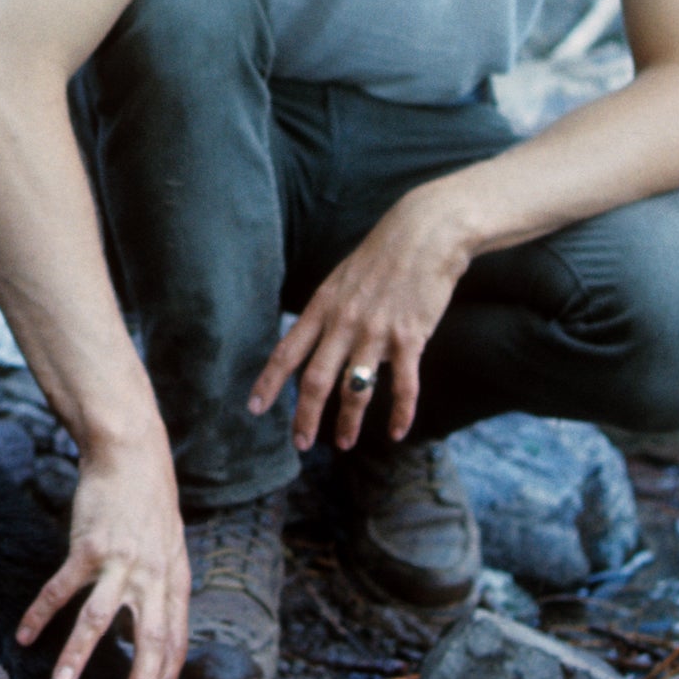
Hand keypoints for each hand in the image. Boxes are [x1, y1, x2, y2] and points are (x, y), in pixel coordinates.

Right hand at [15, 431, 189, 678]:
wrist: (129, 454)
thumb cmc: (149, 499)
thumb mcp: (172, 543)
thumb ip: (166, 582)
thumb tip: (162, 620)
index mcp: (176, 577)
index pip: (177, 637)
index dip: (168, 675)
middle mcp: (152, 574)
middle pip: (150, 638)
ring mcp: (119, 560)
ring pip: (99, 620)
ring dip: (78, 655)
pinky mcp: (87, 547)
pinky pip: (61, 589)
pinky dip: (41, 613)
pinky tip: (25, 634)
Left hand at [248, 187, 471, 450]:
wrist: (424, 234)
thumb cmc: (381, 258)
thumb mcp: (340, 281)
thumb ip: (328, 315)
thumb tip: (316, 345)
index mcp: (322, 307)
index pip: (287, 351)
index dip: (268, 383)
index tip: (254, 409)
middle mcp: (344, 322)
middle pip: (315, 379)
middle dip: (304, 416)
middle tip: (300, 443)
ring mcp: (376, 331)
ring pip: (355, 389)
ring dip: (347, 422)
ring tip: (343, 443)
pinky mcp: (410, 337)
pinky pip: (403, 385)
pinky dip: (400, 412)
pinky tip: (396, 431)